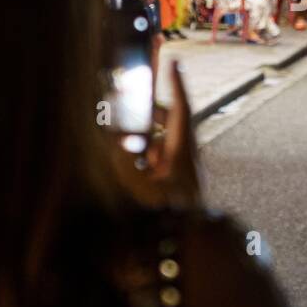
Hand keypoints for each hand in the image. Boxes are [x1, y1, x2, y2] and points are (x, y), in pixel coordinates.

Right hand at [113, 62, 202, 208]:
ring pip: (164, 144)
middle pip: (171, 125)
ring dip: (145, 140)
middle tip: (133, 105)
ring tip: (126, 145)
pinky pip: (160, 163)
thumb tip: (115, 141)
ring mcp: (182, 172)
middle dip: (151, 114)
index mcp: (183, 153)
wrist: (191, 245)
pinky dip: (145, 160)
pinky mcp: (177, 185)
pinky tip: (132, 171)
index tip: (174, 61)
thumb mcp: (142, 189)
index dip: (177, 85)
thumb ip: (125, 164)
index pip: (181, 111)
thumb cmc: (171, 219)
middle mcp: (186, 159)